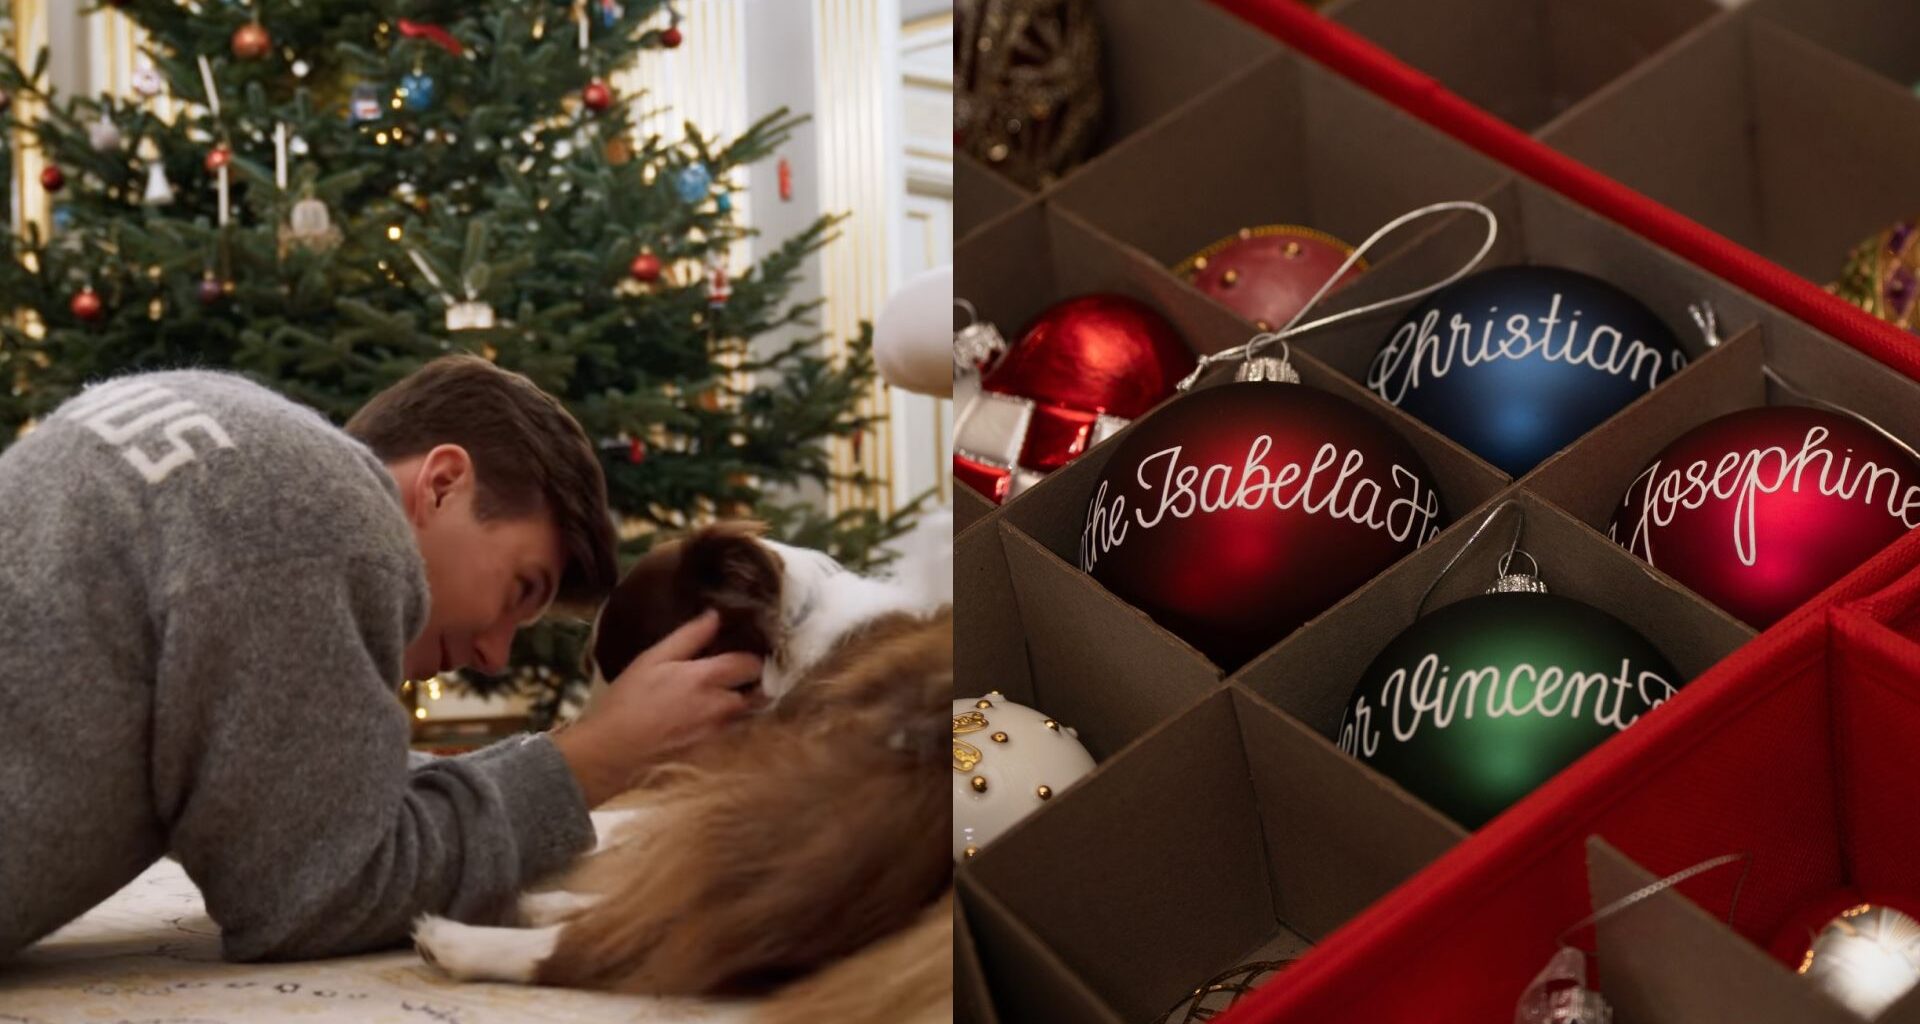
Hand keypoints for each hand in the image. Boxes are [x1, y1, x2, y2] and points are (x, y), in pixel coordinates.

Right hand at [552, 610, 761, 805]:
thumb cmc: (629, 700)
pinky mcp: (712, 749)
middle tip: (746, 669)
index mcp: (708, 678)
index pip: (752, 663)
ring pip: (750, 712)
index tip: (748, 647)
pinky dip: (735, 718)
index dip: (754, 654)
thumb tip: (715, 616)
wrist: (614, 751)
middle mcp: (722, 706)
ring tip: (735, 688)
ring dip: (749, 700)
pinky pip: (735, 729)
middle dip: (757, 679)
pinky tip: (716, 711)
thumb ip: (688, 636)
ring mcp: (719, 731)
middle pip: (760, 691)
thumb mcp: (653, 659)